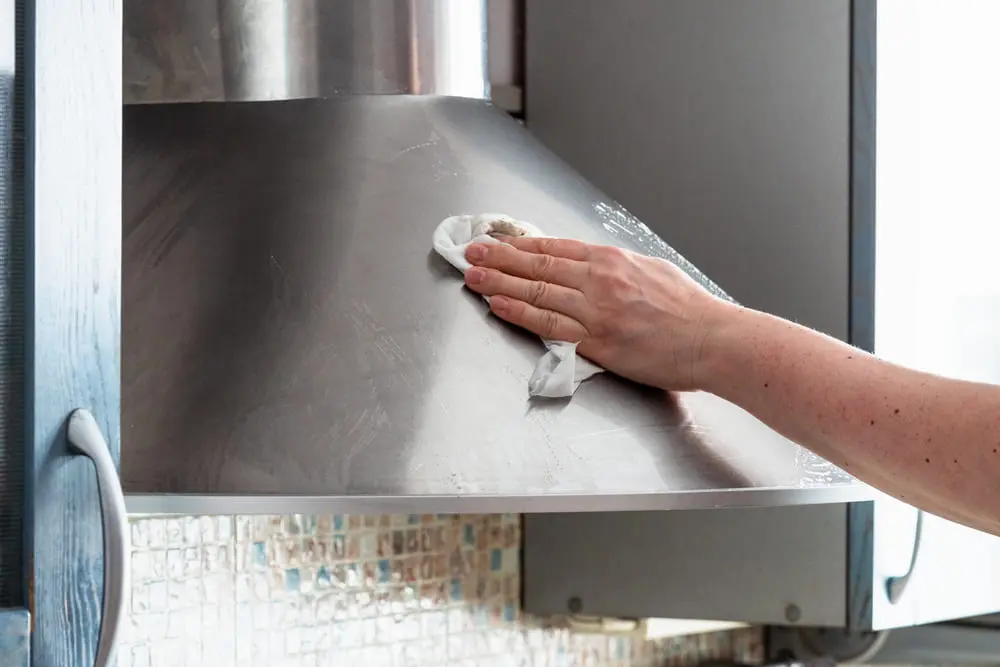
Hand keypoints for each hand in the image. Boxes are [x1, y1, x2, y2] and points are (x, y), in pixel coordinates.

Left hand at [463, 236, 731, 390]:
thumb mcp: (652, 272)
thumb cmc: (690, 310)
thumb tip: (593, 266)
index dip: (519, 244)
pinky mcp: (597, 341)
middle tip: (471, 252)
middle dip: (499, 257)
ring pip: (537, 290)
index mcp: (612, 260)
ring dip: (499, 281)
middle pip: (538, 264)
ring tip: (473, 276)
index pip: (554, 247)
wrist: (712, 340)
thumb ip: (617, 269)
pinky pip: (549, 324)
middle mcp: (600, 279)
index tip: (497, 240)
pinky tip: (498, 304)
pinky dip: (520, 312)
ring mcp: (596, 310)